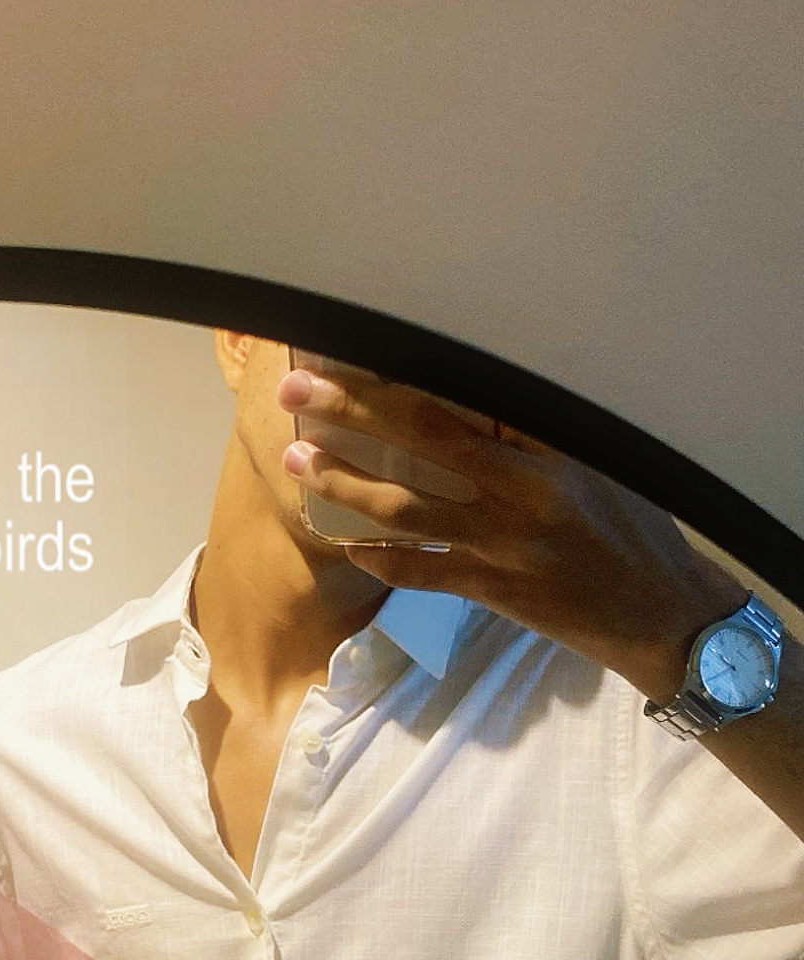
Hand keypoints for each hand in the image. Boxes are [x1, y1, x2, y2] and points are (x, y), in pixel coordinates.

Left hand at [277, 363, 744, 700]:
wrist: (661, 612)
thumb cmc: (636, 528)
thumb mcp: (604, 461)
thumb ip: (542, 432)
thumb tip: (481, 395)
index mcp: (551, 443)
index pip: (467, 394)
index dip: (404, 372)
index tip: (355, 348)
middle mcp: (522, 488)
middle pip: (422, 437)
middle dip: (352, 412)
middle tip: (297, 393)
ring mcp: (502, 543)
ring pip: (407, 507)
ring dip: (346, 484)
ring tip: (299, 462)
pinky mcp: (492, 589)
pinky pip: (421, 572)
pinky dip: (380, 556)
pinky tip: (344, 543)